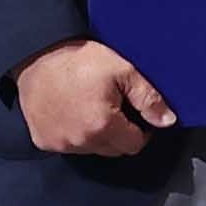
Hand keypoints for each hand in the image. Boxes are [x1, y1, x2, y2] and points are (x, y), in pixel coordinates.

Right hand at [16, 39, 175, 157]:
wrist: (38, 55)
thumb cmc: (80, 60)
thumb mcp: (123, 71)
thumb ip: (148, 99)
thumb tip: (167, 121)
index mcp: (102, 126)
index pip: (134, 145)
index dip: (141, 131)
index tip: (136, 115)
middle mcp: (80, 141)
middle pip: (113, 150)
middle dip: (120, 133)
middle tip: (115, 108)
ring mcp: (59, 143)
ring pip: (91, 149)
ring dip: (96, 135)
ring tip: (92, 108)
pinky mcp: (43, 141)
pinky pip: (68, 146)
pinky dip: (74, 134)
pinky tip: (73, 113)